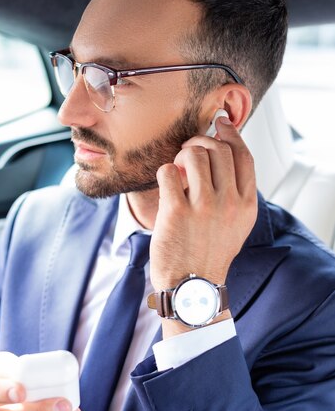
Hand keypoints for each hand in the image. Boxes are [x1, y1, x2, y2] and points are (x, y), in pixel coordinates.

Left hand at [150, 117, 256, 290]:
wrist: (192, 286)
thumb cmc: (210, 252)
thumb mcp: (237, 224)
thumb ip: (237, 192)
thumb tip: (224, 151)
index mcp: (246, 204)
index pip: (243, 155)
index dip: (231, 134)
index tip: (221, 124)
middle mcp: (229, 202)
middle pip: (218, 149)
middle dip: (200, 142)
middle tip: (188, 151)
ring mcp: (203, 206)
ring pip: (194, 153)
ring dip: (181, 155)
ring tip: (177, 170)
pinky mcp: (176, 211)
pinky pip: (167, 171)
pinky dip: (164, 172)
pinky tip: (166, 185)